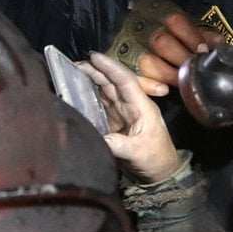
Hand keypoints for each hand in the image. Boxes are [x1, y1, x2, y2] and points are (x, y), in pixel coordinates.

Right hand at [78, 53, 184, 184]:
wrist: (159, 174)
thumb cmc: (156, 160)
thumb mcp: (139, 153)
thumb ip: (120, 145)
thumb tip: (102, 139)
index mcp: (141, 107)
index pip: (125, 81)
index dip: (109, 67)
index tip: (93, 57)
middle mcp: (131, 105)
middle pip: (112, 83)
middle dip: (95, 70)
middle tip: (74, 63)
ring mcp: (122, 113)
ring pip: (105, 91)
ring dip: (90, 80)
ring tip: (72, 72)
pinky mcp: (114, 122)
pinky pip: (99, 104)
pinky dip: (87, 96)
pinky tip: (75, 92)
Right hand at [130, 10, 218, 89]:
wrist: (134, 37)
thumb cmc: (171, 33)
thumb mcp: (187, 26)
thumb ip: (202, 34)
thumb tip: (218, 46)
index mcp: (160, 13)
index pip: (176, 22)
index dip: (192, 37)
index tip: (203, 51)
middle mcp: (143, 28)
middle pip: (161, 42)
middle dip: (181, 58)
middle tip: (194, 70)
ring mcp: (128, 46)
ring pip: (146, 61)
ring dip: (167, 74)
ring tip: (182, 82)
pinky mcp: (119, 62)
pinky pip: (132, 77)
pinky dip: (147, 85)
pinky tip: (163, 90)